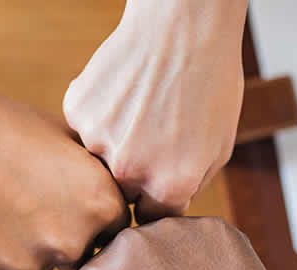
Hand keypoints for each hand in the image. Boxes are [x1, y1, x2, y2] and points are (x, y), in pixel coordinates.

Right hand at [0, 76, 128, 269]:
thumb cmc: (6, 124)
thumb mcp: (69, 140)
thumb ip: (100, 178)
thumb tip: (120, 198)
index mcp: (101, 207)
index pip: (111, 229)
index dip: (88, 211)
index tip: (64, 190)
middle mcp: (72, 244)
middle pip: (76, 253)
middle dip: (60, 232)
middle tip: (27, 194)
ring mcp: (27, 264)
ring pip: (35, 263)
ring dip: (23, 242)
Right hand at [63, 1, 246, 222]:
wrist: (184, 24)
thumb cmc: (210, 82)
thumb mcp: (219, 145)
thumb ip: (189, 188)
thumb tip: (161, 208)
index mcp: (170, 185)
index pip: (150, 217)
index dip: (155, 197)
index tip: (158, 178)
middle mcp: (129, 170)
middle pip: (120, 194)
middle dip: (133, 175)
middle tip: (150, 137)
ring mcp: (98, 140)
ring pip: (98, 160)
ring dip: (114, 143)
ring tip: (139, 108)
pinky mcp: (77, 111)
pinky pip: (84, 128)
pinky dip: (99, 115)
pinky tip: (122, 93)